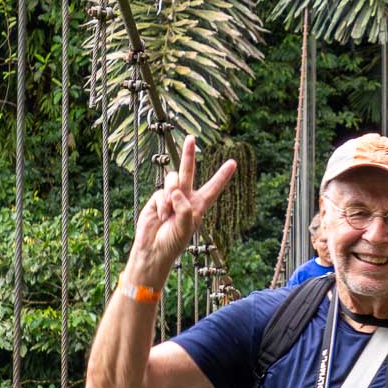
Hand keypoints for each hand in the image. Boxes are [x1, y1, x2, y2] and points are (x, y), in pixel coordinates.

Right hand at [128, 136, 236, 288]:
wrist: (153, 249)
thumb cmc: (173, 242)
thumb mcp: (185, 228)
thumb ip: (185, 209)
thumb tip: (177, 191)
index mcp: (198, 206)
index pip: (213, 188)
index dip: (222, 176)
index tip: (234, 162)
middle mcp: (185, 198)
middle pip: (188, 172)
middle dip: (189, 154)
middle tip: (191, 138)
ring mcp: (170, 197)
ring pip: (172, 180)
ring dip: (171, 193)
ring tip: (168, 212)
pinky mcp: (157, 198)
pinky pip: (161, 192)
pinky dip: (162, 204)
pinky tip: (161, 216)